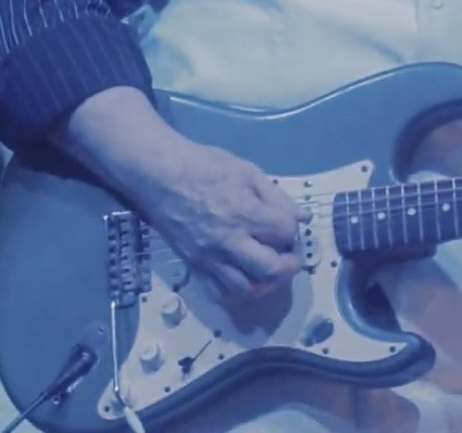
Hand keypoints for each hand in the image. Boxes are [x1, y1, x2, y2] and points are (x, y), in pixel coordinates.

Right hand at [123, 140, 306, 300]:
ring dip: (265, 283)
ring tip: (267, 268)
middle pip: (271, 269)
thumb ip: (276, 196)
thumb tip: (303, 217)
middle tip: (288, 255)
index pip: (285, 232)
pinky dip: (238, 292)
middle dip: (289, 264)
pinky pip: (220, 294)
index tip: (286, 224)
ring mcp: (209, 258)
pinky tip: (244, 277)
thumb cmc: (203, 166)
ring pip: (247, 289)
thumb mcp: (245, 171)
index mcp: (244, 212)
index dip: (292, 229)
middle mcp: (228, 241)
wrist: (158, 176)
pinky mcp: (194, 267)